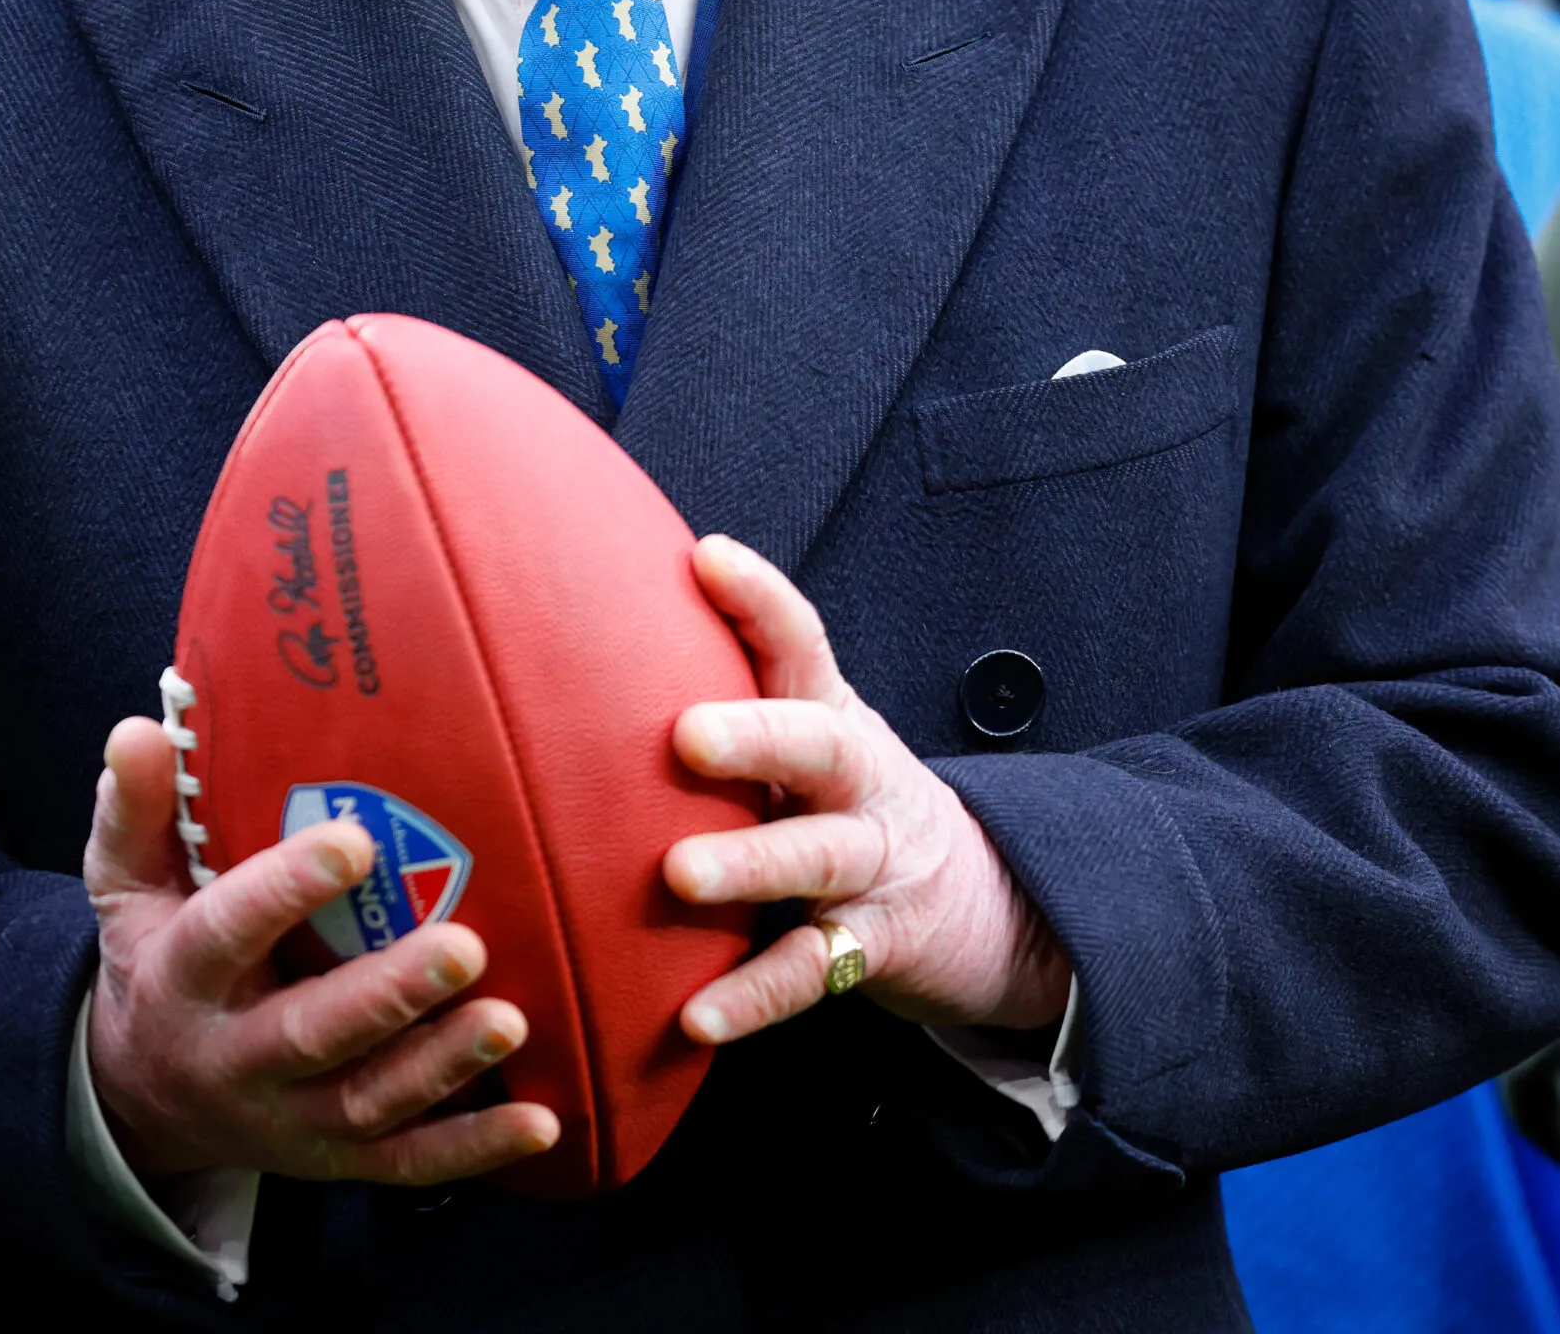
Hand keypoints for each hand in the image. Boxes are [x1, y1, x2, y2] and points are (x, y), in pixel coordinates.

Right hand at [83, 716, 559, 1182]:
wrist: (143, 1095)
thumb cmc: (157, 954)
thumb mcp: (127, 885)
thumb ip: (137, 808)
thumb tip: (140, 730)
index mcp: (184, 978)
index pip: (226, 933)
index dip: (283, 891)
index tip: (353, 841)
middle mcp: (236, 1058)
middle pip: (312, 1034)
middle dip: (388, 995)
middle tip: (464, 947)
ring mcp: (291, 1118)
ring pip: (368, 1101)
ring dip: (441, 1067)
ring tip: (509, 1021)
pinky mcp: (337, 1159)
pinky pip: (407, 1164)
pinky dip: (474, 1148)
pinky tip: (539, 1122)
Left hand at [664, 538, 1070, 1045]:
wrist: (984, 901)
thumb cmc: (845, 802)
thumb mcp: (808, 738)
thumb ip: (736, 696)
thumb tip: (590, 636)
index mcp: (832, 714)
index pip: (802, 642)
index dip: (760, 598)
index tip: (707, 557)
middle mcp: (860, 777)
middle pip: (819, 742)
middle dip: (757, 733)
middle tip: (687, 735)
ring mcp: (874, 861)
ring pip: (818, 855)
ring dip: (749, 863)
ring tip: (680, 876)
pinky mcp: (876, 944)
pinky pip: (812, 970)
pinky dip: (754, 995)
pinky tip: (696, 1017)